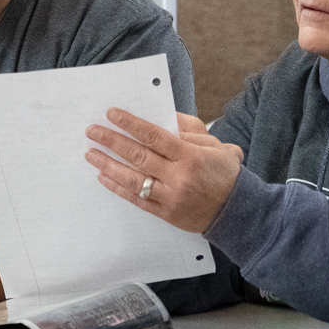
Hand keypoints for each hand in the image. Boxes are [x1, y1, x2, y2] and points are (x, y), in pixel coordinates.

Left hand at [85, 109, 242, 233]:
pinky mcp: (165, 213)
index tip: (111, 114)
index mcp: (190, 156)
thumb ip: (189, 130)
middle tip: (92, 131)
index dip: (130, 124)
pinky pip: (136, 200)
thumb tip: (163, 118)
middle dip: (112, 141)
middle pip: (138, 156)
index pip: (154, 136)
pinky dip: (118, 188)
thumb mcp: (215, 145)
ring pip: (132, 179)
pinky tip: (104, 177)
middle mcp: (178, 176)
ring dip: (108, 165)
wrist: (237, 212)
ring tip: (91, 153)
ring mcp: (170, 197)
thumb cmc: (225, 174)